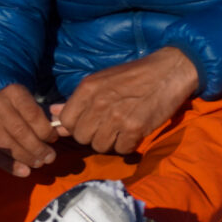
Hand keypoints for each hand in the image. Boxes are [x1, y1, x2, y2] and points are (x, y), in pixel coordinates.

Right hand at [0, 83, 63, 176]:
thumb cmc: (16, 108)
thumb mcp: (29, 104)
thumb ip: (44, 117)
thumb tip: (58, 134)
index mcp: (13, 92)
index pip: (32, 113)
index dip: (45, 130)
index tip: (53, 140)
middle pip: (19, 131)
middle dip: (37, 147)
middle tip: (49, 157)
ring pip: (7, 144)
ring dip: (26, 157)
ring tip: (39, 163)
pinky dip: (11, 166)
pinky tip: (25, 172)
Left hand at [54, 47, 200, 155]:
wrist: (169, 71)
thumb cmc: (133, 75)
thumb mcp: (101, 80)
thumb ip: (77, 100)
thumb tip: (53, 113)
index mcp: (88, 89)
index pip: (66, 121)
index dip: (75, 126)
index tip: (87, 123)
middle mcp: (99, 103)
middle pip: (81, 137)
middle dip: (92, 136)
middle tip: (106, 128)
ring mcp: (117, 117)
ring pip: (99, 146)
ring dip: (110, 142)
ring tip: (120, 130)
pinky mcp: (135, 128)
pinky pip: (121, 150)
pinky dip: (127, 145)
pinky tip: (133, 133)